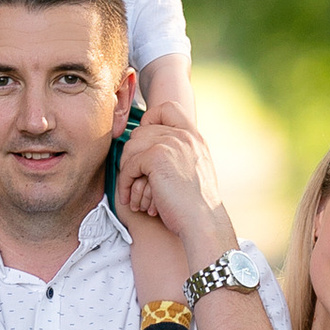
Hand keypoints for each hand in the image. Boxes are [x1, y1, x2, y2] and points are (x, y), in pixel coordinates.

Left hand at [113, 111, 232, 267]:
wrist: (203, 221)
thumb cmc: (196, 206)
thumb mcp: (193, 171)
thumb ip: (179, 154)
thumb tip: (148, 152)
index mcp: (194, 136)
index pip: (167, 108)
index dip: (150, 120)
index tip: (146, 144)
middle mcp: (184, 135)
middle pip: (141, 130)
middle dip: (133, 155)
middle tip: (133, 178)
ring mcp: (171, 143)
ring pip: (131, 146)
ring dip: (127, 170)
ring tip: (131, 191)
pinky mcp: (156, 157)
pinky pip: (128, 164)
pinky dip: (125, 182)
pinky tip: (130, 198)